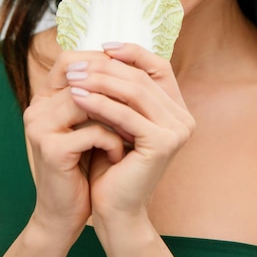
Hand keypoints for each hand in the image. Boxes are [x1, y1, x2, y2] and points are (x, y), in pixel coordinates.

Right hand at [24, 50, 124, 241]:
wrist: (67, 212)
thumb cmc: (85, 163)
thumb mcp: (92, 123)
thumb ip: (101, 95)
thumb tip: (132, 64)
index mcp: (45, 97)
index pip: (69, 60)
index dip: (101, 62)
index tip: (131, 75)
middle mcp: (37, 107)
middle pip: (83, 78)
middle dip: (117, 90)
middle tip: (145, 101)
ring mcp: (41, 127)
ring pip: (90, 102)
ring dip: (119, 115)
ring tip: (137, 127)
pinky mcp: (52, 150)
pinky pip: (94, 132)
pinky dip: (113, 141)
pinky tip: (121, 154)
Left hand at [65, 43, 194, 228]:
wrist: (116, 211)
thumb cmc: (113, 165)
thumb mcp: (120, 120)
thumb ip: (122, 92)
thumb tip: (105, 52)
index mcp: (177, 110)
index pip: (159, 67)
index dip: (133, 52)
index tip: (103, 46)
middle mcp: (184, 118)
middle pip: (143, 77)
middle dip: (106, 67)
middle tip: (75, 64)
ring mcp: (177, 130)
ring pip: (135, 92)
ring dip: (100, 81)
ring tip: (72, 77)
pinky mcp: (163, 142)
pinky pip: (126, 114)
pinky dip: (100, 103)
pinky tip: (77, 97)